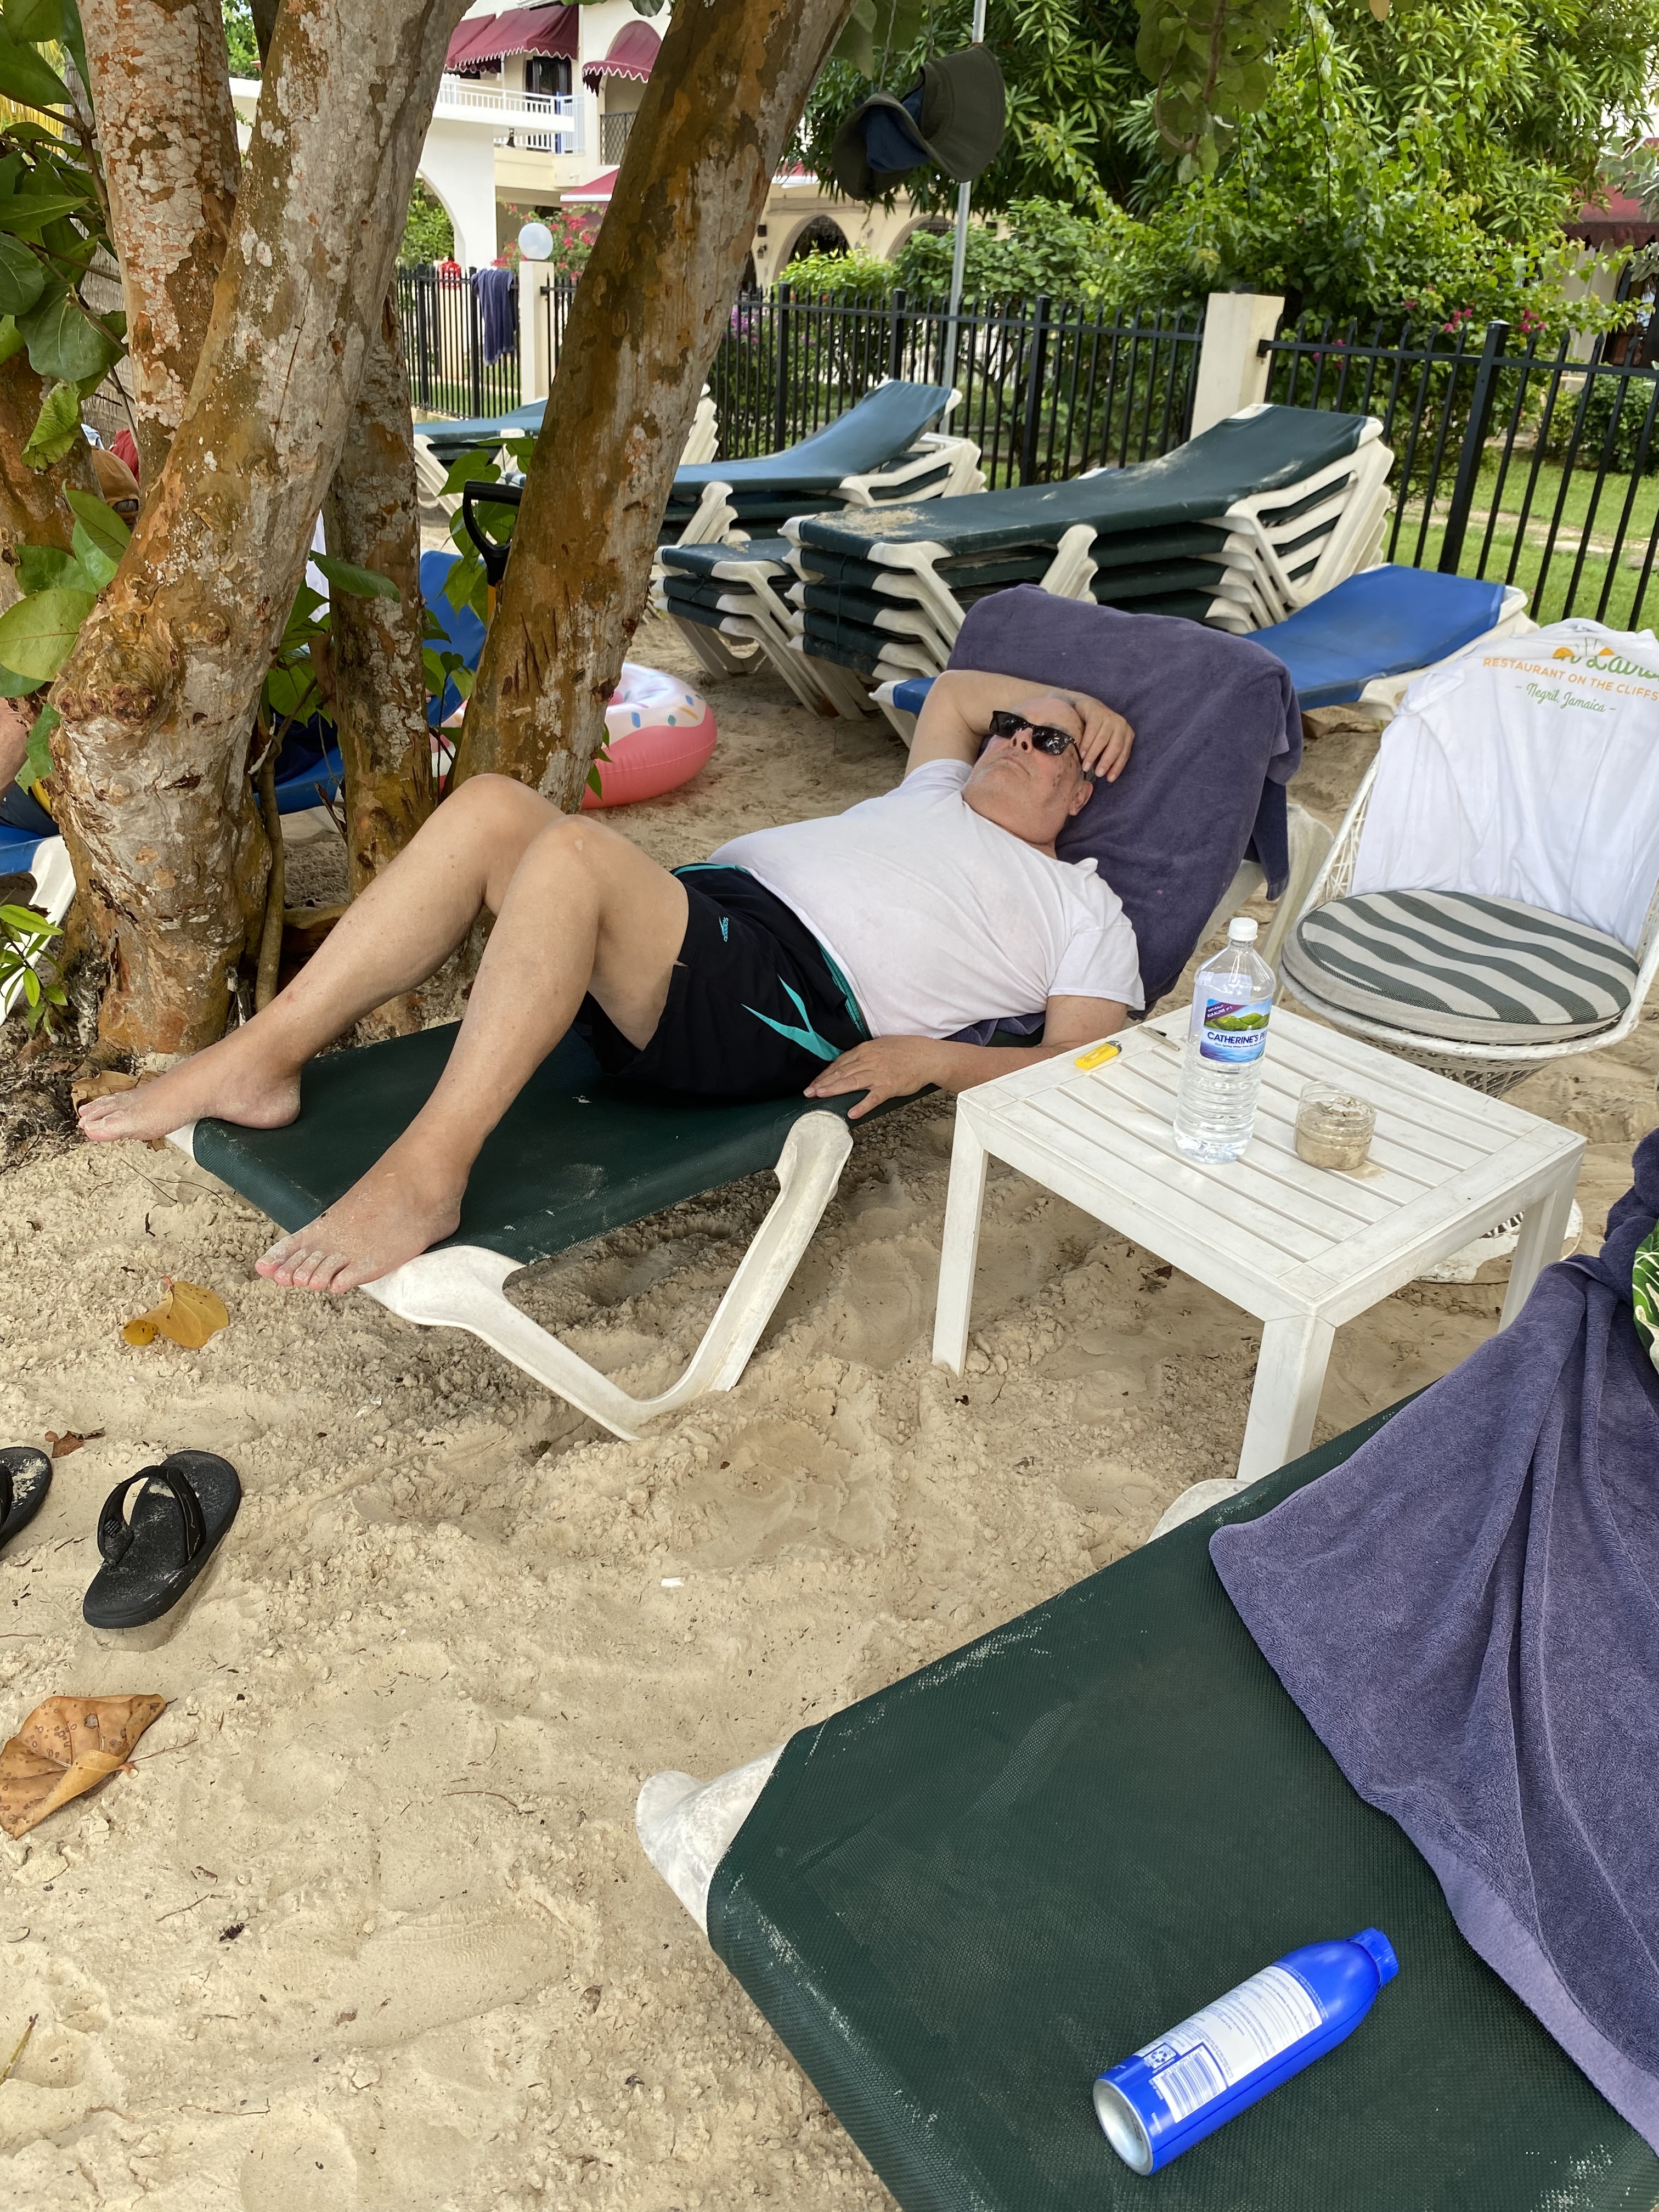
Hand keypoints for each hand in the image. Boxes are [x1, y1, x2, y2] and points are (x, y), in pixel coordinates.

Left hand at [805, 1036, 942, 1118]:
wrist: (927, 1056)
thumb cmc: (905, 1050)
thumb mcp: (880, 1046)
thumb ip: (864, 1055)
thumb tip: (848, 1065)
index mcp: (865, 1050)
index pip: (839, 1063)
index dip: (825, 1074)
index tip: (814, 1082)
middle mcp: (868, 1060)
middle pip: (841, 1072)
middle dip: (823, 1082)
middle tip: (808, 1092)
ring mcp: (878, 1074)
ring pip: (851, 1082)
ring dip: (834, 1089)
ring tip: (820, 1096)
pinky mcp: (889, 1086)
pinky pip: (873, 1098)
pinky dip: (862, 1105)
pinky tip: (852, 1113)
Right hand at [1065, 693, 1133, 781]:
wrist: (1085, 706)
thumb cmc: (1096, 730)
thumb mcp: (1106, 741)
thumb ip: (1107, 753)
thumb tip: (1104, 774)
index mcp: (1127, 734)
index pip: (1124, 753)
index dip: (1117, 767)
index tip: (1109, 779)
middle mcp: (1121, 725)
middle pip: (1116, 746)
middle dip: (1106, 761)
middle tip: (1098, 774)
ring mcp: (1110, 717)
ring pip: (1103, 739)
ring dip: (1094, 754)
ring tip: (1085, 766)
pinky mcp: (1097, 712)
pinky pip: (1093, 730)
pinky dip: (1087, 743)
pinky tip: (1081, 752)